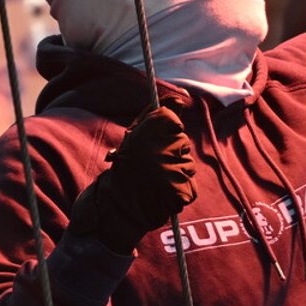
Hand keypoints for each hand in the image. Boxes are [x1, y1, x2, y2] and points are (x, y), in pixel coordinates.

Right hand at [66, 106, 197, 254]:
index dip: (165, 132)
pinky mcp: (180, 192)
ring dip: (175, 174)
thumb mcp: (136, 135)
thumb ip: (160, 113)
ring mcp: (171, 171)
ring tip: (154, 183)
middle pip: (182, 143)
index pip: (173, 120)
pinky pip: (190, 187)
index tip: (151, 144)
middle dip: (171, 154)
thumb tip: (183, 96)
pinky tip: (162, 195)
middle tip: (150, 167)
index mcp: (146, 132)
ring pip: (187, 166)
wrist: (115, 209)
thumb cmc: (125, 168)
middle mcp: (159, 149)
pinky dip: (179, 193)